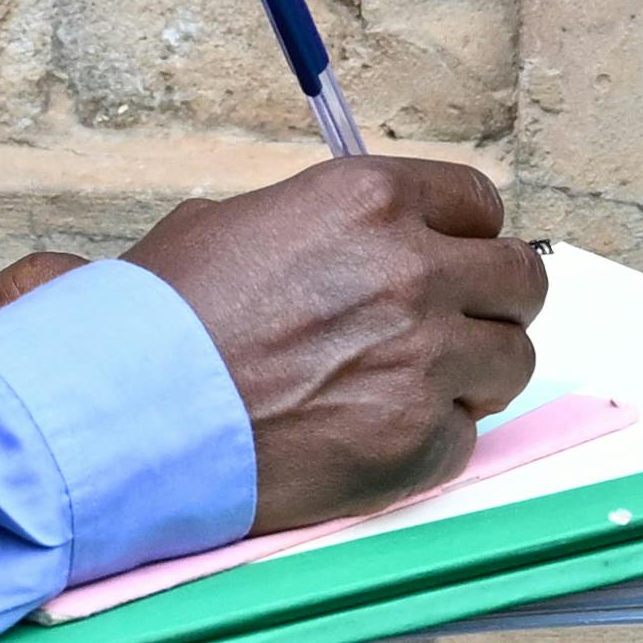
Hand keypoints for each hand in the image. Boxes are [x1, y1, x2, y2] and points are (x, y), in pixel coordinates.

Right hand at [127, 154, 546, 530]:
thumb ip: (312, 227)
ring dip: (473, 375)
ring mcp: (425, 360)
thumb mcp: (223, 227)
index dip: (466, 237)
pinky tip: (369, 438)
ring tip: (406, 389)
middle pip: (520, 280)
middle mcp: (413, 271)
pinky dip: (430, 442)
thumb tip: (341, 242)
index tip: (452, 260)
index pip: (480, 204)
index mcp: (369, 200)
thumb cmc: (158, 326)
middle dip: (492, 303)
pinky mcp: (421, 441)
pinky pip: (467, 437)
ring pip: (511, 361)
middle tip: (452, 328)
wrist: (122, 420)